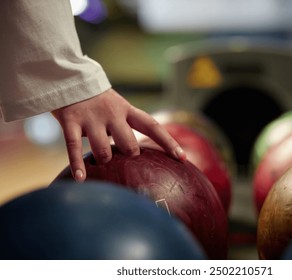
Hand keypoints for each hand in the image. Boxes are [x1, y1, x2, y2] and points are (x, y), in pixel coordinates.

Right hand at [51, 88, 185, 181]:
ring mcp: (91, 118)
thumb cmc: (98, 102)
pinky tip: (81, 179)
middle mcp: (112, 114)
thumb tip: (137, 156)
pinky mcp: (70, 120)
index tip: (182, 158)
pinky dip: (78, 164)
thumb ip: (127, 128)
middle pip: (129, 144)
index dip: (168, 142)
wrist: (69, 79)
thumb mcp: (118, 109)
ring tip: (101, 164)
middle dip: (130, 157)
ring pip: (103, 150)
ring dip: (104, 161)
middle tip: (125, 160)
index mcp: (127, 110)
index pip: (152, 127)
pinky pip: (74, 147)